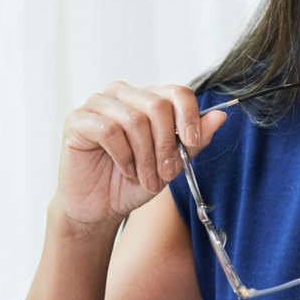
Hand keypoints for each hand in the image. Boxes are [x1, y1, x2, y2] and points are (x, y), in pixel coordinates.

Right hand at [55, 82, 226, 232]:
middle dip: (166, 145)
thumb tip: (221, 116)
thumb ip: (195, 141)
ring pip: (134, 119)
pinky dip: (122, 155)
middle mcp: (123, 94)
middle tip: (166, 174)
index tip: (193, 143)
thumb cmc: (133, 182)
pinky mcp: (78, 119)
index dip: (190, 117)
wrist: (100, 207)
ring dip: (145, 156)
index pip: (177, 92)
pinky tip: (124, 169)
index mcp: (148, 99)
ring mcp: (98, 103)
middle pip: (158, 106)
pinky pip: (108, 130)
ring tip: (144, 178)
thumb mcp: (172, 165)